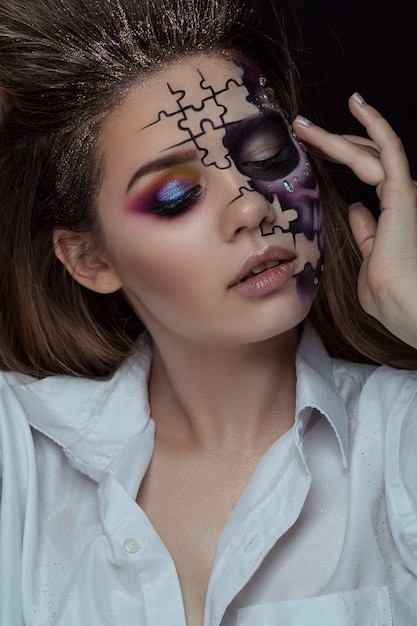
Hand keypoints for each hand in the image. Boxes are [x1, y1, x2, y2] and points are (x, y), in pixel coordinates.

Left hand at [293, 94, 416, 348]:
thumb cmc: (387, 295)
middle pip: (363, 157)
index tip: (311, 150)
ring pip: (366, 151)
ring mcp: (401, 192)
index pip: (364, 173)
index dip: (338, 156)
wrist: (401, 305)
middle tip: (300, 129)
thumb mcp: (369, 258)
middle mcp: (399, 197)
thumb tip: (356, 209)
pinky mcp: (401, 192)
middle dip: (330, 142)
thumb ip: (365, 232)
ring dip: (333, 136)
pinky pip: (388, 148)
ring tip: (301, 124)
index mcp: (391, 214)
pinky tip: (356, 102)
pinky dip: (374, 122)